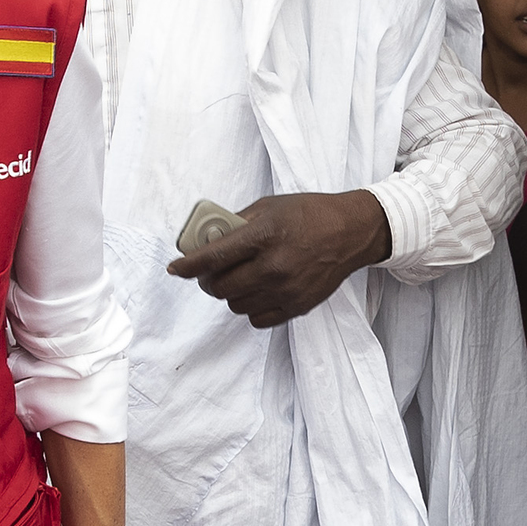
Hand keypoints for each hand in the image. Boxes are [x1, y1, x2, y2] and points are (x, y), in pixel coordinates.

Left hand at [165, 189, 391, 328]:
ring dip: (230, 294)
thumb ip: (237, 224)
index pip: (213, 258)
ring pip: (235, 306)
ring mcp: (286, 290)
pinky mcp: (297, 306)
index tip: (175, 269)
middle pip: (220, 287)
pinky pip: (256, 318)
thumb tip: (206, 240)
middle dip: (207, 281)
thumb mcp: (269, 207)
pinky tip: (256, 291)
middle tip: (210, 272)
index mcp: (264, 235)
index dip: (188, 266)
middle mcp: (274, 266)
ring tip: (239, 279)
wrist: (350, 232)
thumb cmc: (308, 215)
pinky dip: (250, 307)